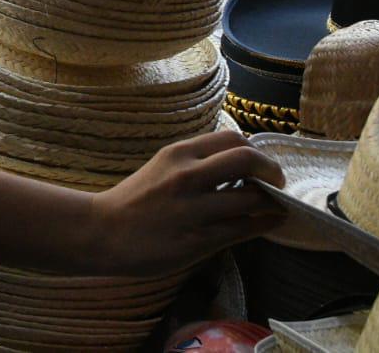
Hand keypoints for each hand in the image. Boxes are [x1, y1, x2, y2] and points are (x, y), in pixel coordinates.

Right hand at [88, 132, 284, 277]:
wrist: (103, 232)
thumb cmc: (134, 200)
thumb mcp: (162, 166)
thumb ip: (196, 162)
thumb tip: (238, 162)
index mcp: (178, 153)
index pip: (233, 139)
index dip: (255, 150)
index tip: (259, 164)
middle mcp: (188, 176)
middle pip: (248, 159)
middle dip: (271, 170)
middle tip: (276, 181)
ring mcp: (194, 209)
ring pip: (253, 198)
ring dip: (272, 201)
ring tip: (274, 204)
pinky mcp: (199, 240)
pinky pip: (244, 228)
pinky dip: (265, 223)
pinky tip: (270, 221)